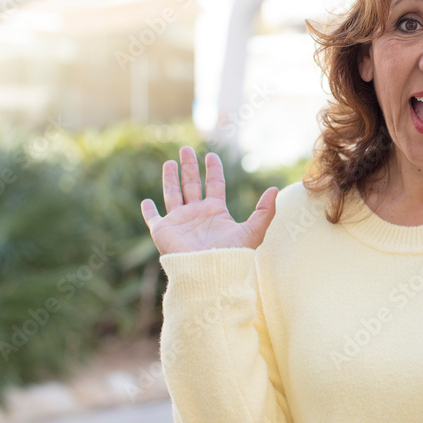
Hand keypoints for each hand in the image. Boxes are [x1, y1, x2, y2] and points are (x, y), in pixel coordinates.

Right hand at [141, 146, 277, 254]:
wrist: (210, 273)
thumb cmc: (232, 255)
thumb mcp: (254, 230)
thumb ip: (265, 210)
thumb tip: (276, 189)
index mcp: (216, 212)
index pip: (214, 184)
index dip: (214, 170)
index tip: (211, 155)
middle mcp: (197, 214)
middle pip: (192, 184)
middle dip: (189, 166)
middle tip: (185, 149)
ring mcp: (179, 222)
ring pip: (173, 194)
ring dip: (170, 179)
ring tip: (170, 162)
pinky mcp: (163, 231)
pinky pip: (153, 219)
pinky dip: (149, 210)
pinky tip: (146, 201)